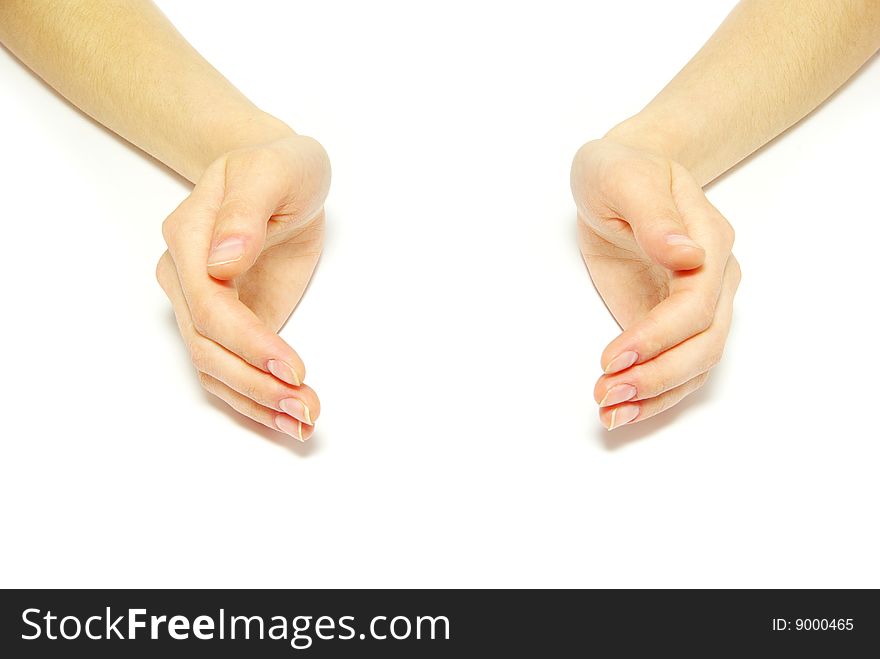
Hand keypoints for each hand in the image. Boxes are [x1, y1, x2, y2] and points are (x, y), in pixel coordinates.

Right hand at [156, 134, 329, 440]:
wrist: (278, 177)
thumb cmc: (279, 167)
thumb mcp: (274, 171)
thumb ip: (246, 211)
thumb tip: (222, 262)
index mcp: (191, 237)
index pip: (209, 305)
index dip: (249, 342)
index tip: (294, 368)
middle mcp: (185, 276)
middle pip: (207, 347)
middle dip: (255, 384)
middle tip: (305, 407)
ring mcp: (201, 304)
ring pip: (212, 369)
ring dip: (256, 403)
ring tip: (304, 422)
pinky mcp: (227, 323)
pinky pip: (229, 370)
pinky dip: (254, 400)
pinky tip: (287, 419)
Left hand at [571, 138, 739, 429]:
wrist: (620, 176)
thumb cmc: (621, 169)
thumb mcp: (624, 178)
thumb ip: (654, 216)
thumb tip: (687, 256)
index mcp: (708, 240)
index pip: (697, 302)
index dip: (658, 335)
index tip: (612, 356)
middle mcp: (714, 278)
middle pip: (705, 343)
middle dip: (657, 375)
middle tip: (607, 393)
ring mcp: (698, 304)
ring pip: (696, 365)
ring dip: (655, 396)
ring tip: (609, 414)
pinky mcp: (670, 322)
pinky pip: (676, 368)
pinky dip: (653, 396)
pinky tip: (620, 413)